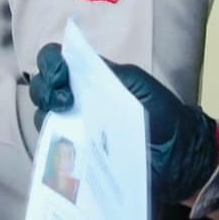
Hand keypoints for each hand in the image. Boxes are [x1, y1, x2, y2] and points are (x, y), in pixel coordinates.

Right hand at [29, 42, 218, 206]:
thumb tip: (75, 69)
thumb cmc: (161, 113)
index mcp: (89, 79)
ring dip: (49, 118)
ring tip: (70, 125)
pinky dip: (56, 147)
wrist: (178, 155)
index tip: (61, 77)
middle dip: (45, 91)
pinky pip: (55, 152)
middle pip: (41, 89)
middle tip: (65, 102)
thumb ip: (109, 73)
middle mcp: (75, 102)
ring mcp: (74, 130)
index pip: (54, 61)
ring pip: (43, 118)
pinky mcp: (77, 158)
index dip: (50, 64)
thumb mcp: (138, 84)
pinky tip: (68, 147)